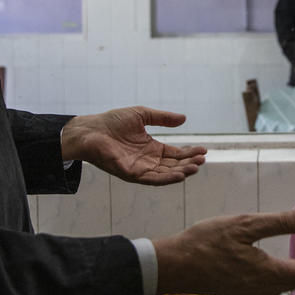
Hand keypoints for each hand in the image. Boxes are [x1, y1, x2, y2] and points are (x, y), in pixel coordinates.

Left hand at [61, 106, 205, 185]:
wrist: (91, 130)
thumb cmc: (112, 122)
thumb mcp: (143, 115)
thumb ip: (163, 118)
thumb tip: (184, 119)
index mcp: (151, 148)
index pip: (175, 154)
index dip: (189, 153)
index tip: (203, 150)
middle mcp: (147, 161)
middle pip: (173, 166)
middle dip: (189, 163)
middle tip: (203, 159)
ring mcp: (139, 169)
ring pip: (165, 174)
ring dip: (181, 172)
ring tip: (196, 167)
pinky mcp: (131, 174)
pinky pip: (152, 179)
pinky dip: (167, 179)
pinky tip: (180, 175)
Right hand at [153, 209, 294, 294]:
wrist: (172, 265)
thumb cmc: (207, 242)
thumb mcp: (246, 224)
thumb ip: (281, 222)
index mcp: (265, 272)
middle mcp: (256, 287)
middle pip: (288, 285)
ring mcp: (241, 292)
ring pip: (273, 290)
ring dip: (287, 281)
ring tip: (292, 268)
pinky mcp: (229, 291)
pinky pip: (259, 290)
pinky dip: (271, 282)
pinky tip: (263, 272)